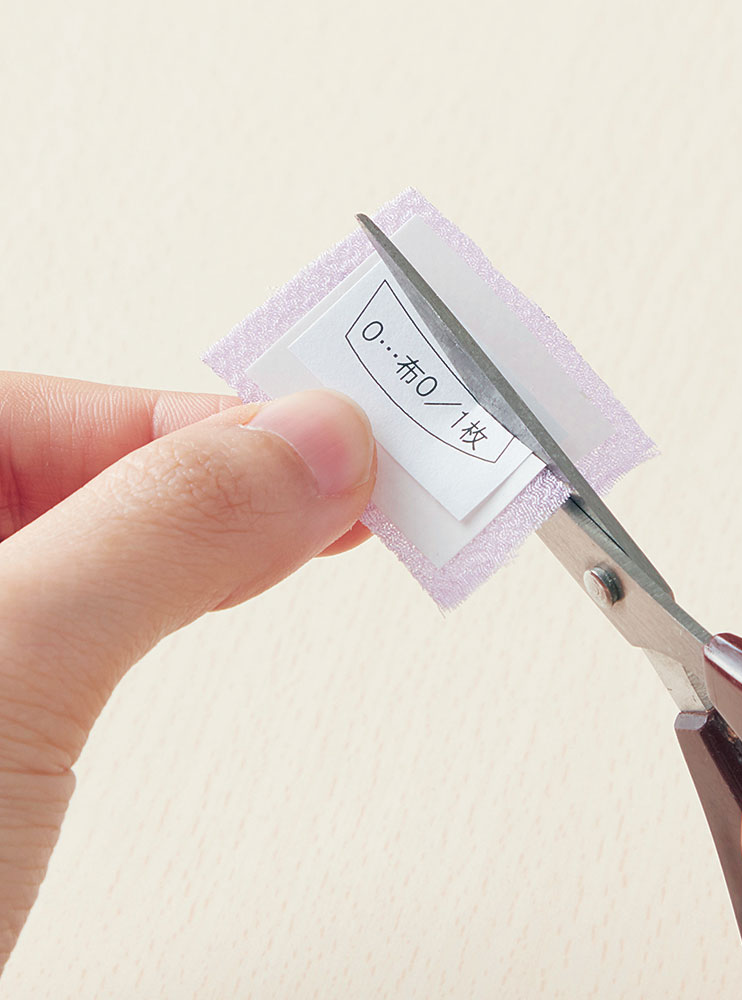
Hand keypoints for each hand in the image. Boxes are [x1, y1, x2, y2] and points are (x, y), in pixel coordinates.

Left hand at [0, 372, 374, 966]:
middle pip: (88, 466)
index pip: (58, 410)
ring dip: (218, 530)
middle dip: (226, 474)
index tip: (329, 443)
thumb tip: (311, 446)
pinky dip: (184, 589)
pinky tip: (229, 578)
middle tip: (344, 482)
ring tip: (310, 524)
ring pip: (106, 538)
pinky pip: (104, 607)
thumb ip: (162, 533)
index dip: (206, 418)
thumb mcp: (7, 675)